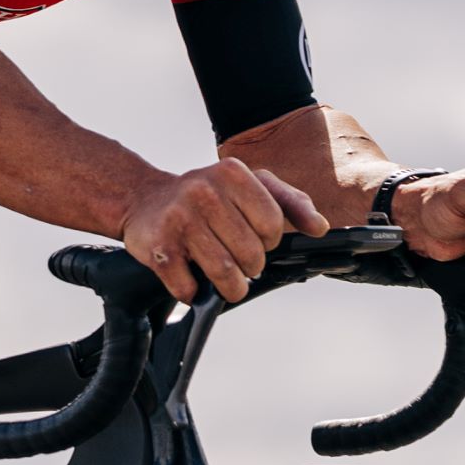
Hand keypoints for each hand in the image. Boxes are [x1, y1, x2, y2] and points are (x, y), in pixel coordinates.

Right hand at [121, 162, 329, 302]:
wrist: (143, 198)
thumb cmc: (206, 195)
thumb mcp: (249, 184)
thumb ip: (290, 201)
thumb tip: (320, 228)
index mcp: (232, 173)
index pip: (273, 225)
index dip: (269, 241)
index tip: (255, 239)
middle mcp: (204, 192)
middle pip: (251, 254)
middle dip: (250, 266)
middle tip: (238, 260)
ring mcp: (179, 220)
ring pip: (225, 274)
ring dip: (231, 287)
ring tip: (228, 282)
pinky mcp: (159, 248)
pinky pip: (189, 287)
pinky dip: (194, 292)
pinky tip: (192, 278)